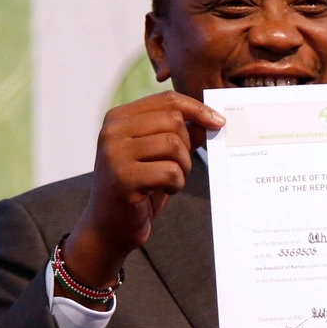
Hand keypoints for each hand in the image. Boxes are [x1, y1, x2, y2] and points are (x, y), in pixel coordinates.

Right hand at [60, 91, 224, 293]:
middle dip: (187, 146)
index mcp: (118, 118)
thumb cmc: (137, 188)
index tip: (218, 122)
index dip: (197, 108)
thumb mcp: (157, 155)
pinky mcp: (124, 179)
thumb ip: (179, 133)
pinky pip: (170, 171)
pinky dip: (177, 184)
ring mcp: (115, 154)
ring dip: (183, 167)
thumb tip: (211, 119)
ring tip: (170, 181)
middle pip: (173, 120)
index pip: (166, 100)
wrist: (108, 227)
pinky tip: (164, 191)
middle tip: (180, 167)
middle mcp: (112, 132)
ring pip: (174, 145)